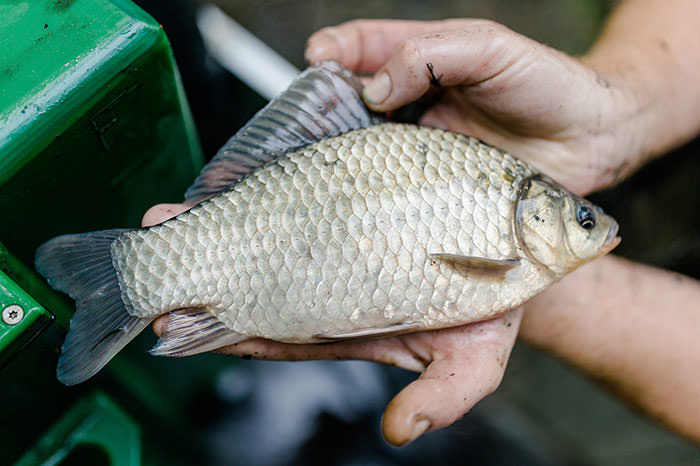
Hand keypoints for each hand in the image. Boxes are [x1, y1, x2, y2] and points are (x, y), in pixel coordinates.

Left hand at [143, 204, 521, 445]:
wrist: (514, 239)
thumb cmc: (491, 302)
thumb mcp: (476, 357)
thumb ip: (442, 395)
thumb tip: (399, 428)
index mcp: (352, 322)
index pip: (280, 334)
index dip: (230, 333)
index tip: (182, 324)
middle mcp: (333, 283)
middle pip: (255, 286)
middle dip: (200, 281)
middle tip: (151, 271)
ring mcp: (333, 240)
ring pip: (261, 242)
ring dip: (208, 236)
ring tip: (160, 226)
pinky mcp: (340, 198)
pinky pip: (288, 200)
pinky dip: (249, 198)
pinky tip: (211, 196)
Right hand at [305, 19, 639, 194]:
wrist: (590, 140)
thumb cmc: (547, 83)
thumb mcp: (490, 49)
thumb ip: (431, 55)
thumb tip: (376, 86)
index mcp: (426, 60)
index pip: (366, 46)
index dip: (335, 50)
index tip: (315, 61)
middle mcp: (416, 102)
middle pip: (354, 98)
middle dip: (323, 105)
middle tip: (304, 119)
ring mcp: (423, 144)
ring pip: (367, 143)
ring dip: (340, 149)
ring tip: (317, 158)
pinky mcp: (435, 183)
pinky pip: (395, 183)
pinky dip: (372, 186)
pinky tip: (356, 192)